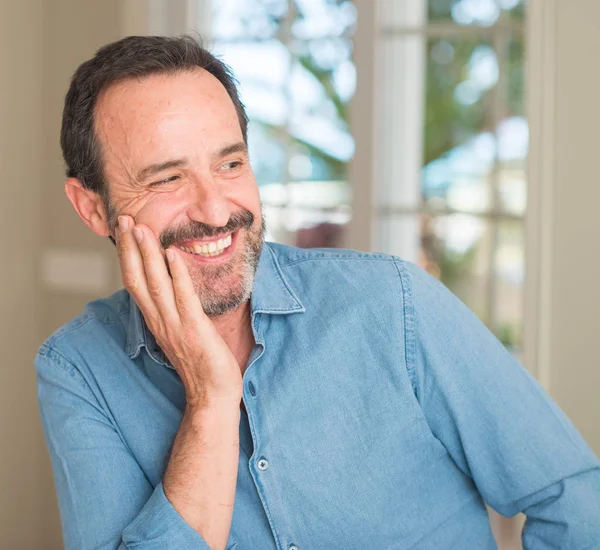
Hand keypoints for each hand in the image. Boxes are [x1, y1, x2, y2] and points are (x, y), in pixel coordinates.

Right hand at [116, 215, 242, 409]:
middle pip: (138, 279)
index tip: (126, 230)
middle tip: (125, 219)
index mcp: (157, 321)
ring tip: (141, 229)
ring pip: (155, 285)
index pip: (135, 282)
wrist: (212, 396)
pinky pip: (184, 298)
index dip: (128, 256)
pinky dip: (177, 275)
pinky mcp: (194, 330)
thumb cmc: (201, 364)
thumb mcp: (181, 333)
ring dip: (147, 255)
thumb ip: (174, 311)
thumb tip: (173, 287)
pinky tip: (174, 254)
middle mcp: (160, 321)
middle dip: (130, 248)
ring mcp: (175, 325)